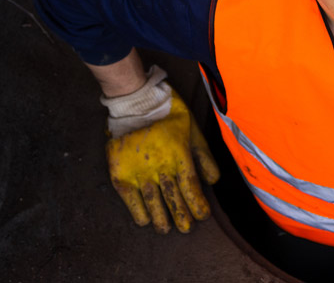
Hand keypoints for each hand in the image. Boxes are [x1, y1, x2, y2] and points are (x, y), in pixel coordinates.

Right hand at [106, 90, 219, 232]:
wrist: (136, 104)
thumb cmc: (169, 115)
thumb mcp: (192, 130)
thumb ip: (203, 156)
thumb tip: (213, 181)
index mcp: (179, 155)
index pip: (191, 187)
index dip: (197, 204)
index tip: (203, 216)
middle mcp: (160, 167)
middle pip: (173, 197)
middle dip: (181, 215)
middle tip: (186, 229)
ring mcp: (139, 171)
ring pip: (152, 201)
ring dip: (160, 217)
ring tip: (165, 230)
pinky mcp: (120, 172)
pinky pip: (130, 197)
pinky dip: (137, 210)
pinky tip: (144, 220)